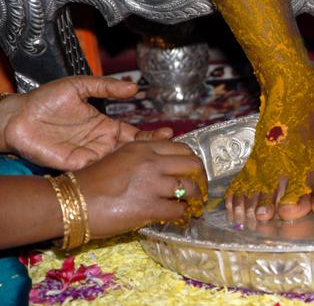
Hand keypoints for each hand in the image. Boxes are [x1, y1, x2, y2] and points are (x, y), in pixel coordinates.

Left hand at [2, 76, 172, 169]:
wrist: (17, 117)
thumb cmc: (46, 100)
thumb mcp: (79, 86)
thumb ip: (106, 86)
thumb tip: (133, 87)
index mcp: (105, 126)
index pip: (135, 134)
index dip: (152, 136)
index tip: (169, 133)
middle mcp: (101, 143)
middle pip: (132, 153)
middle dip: (152, 154)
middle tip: (171, 153)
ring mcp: (90, 156)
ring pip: (120, 165)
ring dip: (137, 167)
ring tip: (157, 166)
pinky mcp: (77, 166)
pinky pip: (100, 172)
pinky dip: (115, 174)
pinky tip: (129, 173)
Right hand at [75, 140, 207, 237]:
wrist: (70, 202)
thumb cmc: (91, 181)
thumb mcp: (118, 156)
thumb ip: (143, 150)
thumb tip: (167, 139)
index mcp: (143, 147)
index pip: (183, 148)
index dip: (192, 162)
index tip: (193, 172)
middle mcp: (151, 161)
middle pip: (193, 165)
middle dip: (201, 179)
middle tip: (199, 190)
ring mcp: (151, 183)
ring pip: (189, 188)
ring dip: (194, 199)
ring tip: (193, 206)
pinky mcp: (148, 206)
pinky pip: (177, 210)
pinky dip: (182, 215)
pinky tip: (179, 217)